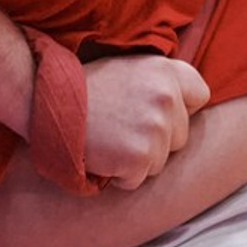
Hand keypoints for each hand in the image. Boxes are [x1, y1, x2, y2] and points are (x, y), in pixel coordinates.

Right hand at [83, 56, 210, 189]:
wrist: (46, 100)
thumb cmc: (84, 87)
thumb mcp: (126, 68)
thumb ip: (158, 81)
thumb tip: (185, 102)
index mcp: (164, 71)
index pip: (199, 95)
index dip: (178, 107)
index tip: (153, 108)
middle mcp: (166, 97)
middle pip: (180, 136)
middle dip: (155, 138)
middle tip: (119, 122)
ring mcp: (154, 128)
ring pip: (161, 161)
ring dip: (136, 157)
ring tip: (107, 135)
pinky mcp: (139, 156)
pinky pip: (138, 178)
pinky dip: (119, 173)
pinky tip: (101, 151)